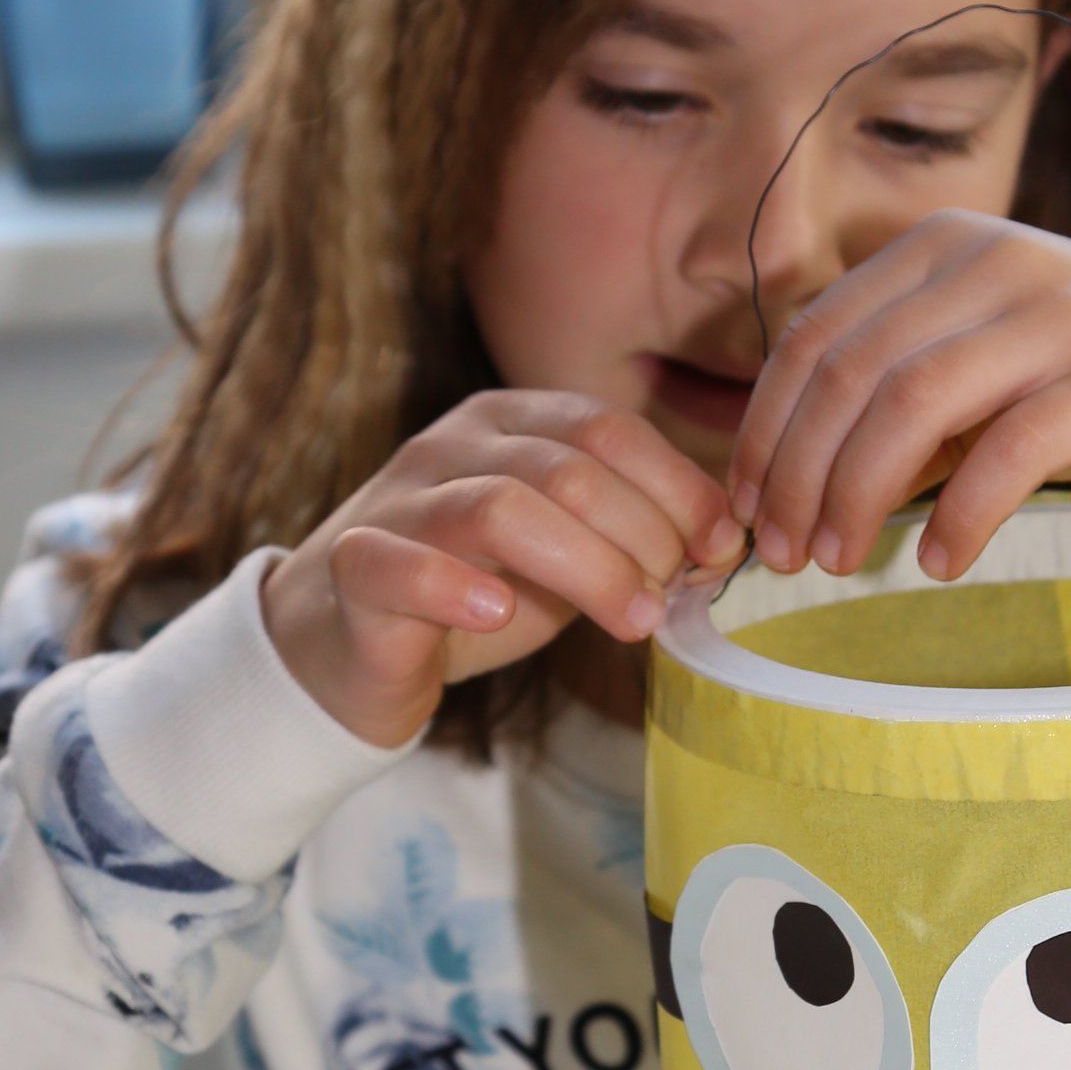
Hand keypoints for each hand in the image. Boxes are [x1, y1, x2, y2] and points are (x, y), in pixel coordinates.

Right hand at [261, 390, 746, 748]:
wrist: (346, 647)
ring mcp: (397, 503)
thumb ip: (633, 535)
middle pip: (568, 468)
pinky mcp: (354, 571)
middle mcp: (450, 446)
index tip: (720, 547)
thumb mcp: (564, 553)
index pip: (607, 427)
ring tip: (631, 620)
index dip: (677, 485)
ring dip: (586, 567)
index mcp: (508, 422)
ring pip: (500, 507)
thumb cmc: (471, 592)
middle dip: (642, 535)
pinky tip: (503, 614)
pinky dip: (457, 588)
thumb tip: (724, 542)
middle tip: (670, 599)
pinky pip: (401, 565)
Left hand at [727, 215, 1070, 582]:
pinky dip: (960, 513)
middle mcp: (992, 262)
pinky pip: (1010, 448)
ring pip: (914, 403)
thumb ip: (896, 397)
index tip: (747, 508)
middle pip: (852, 371)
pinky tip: (940, 561)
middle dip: (800, 472)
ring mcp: (1057, 315)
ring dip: (859, 494)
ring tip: (841, 560)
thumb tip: (793, 486)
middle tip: (783, 553)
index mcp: (941, 248)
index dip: (765, 429)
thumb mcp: (980, 360)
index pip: (815, 336)